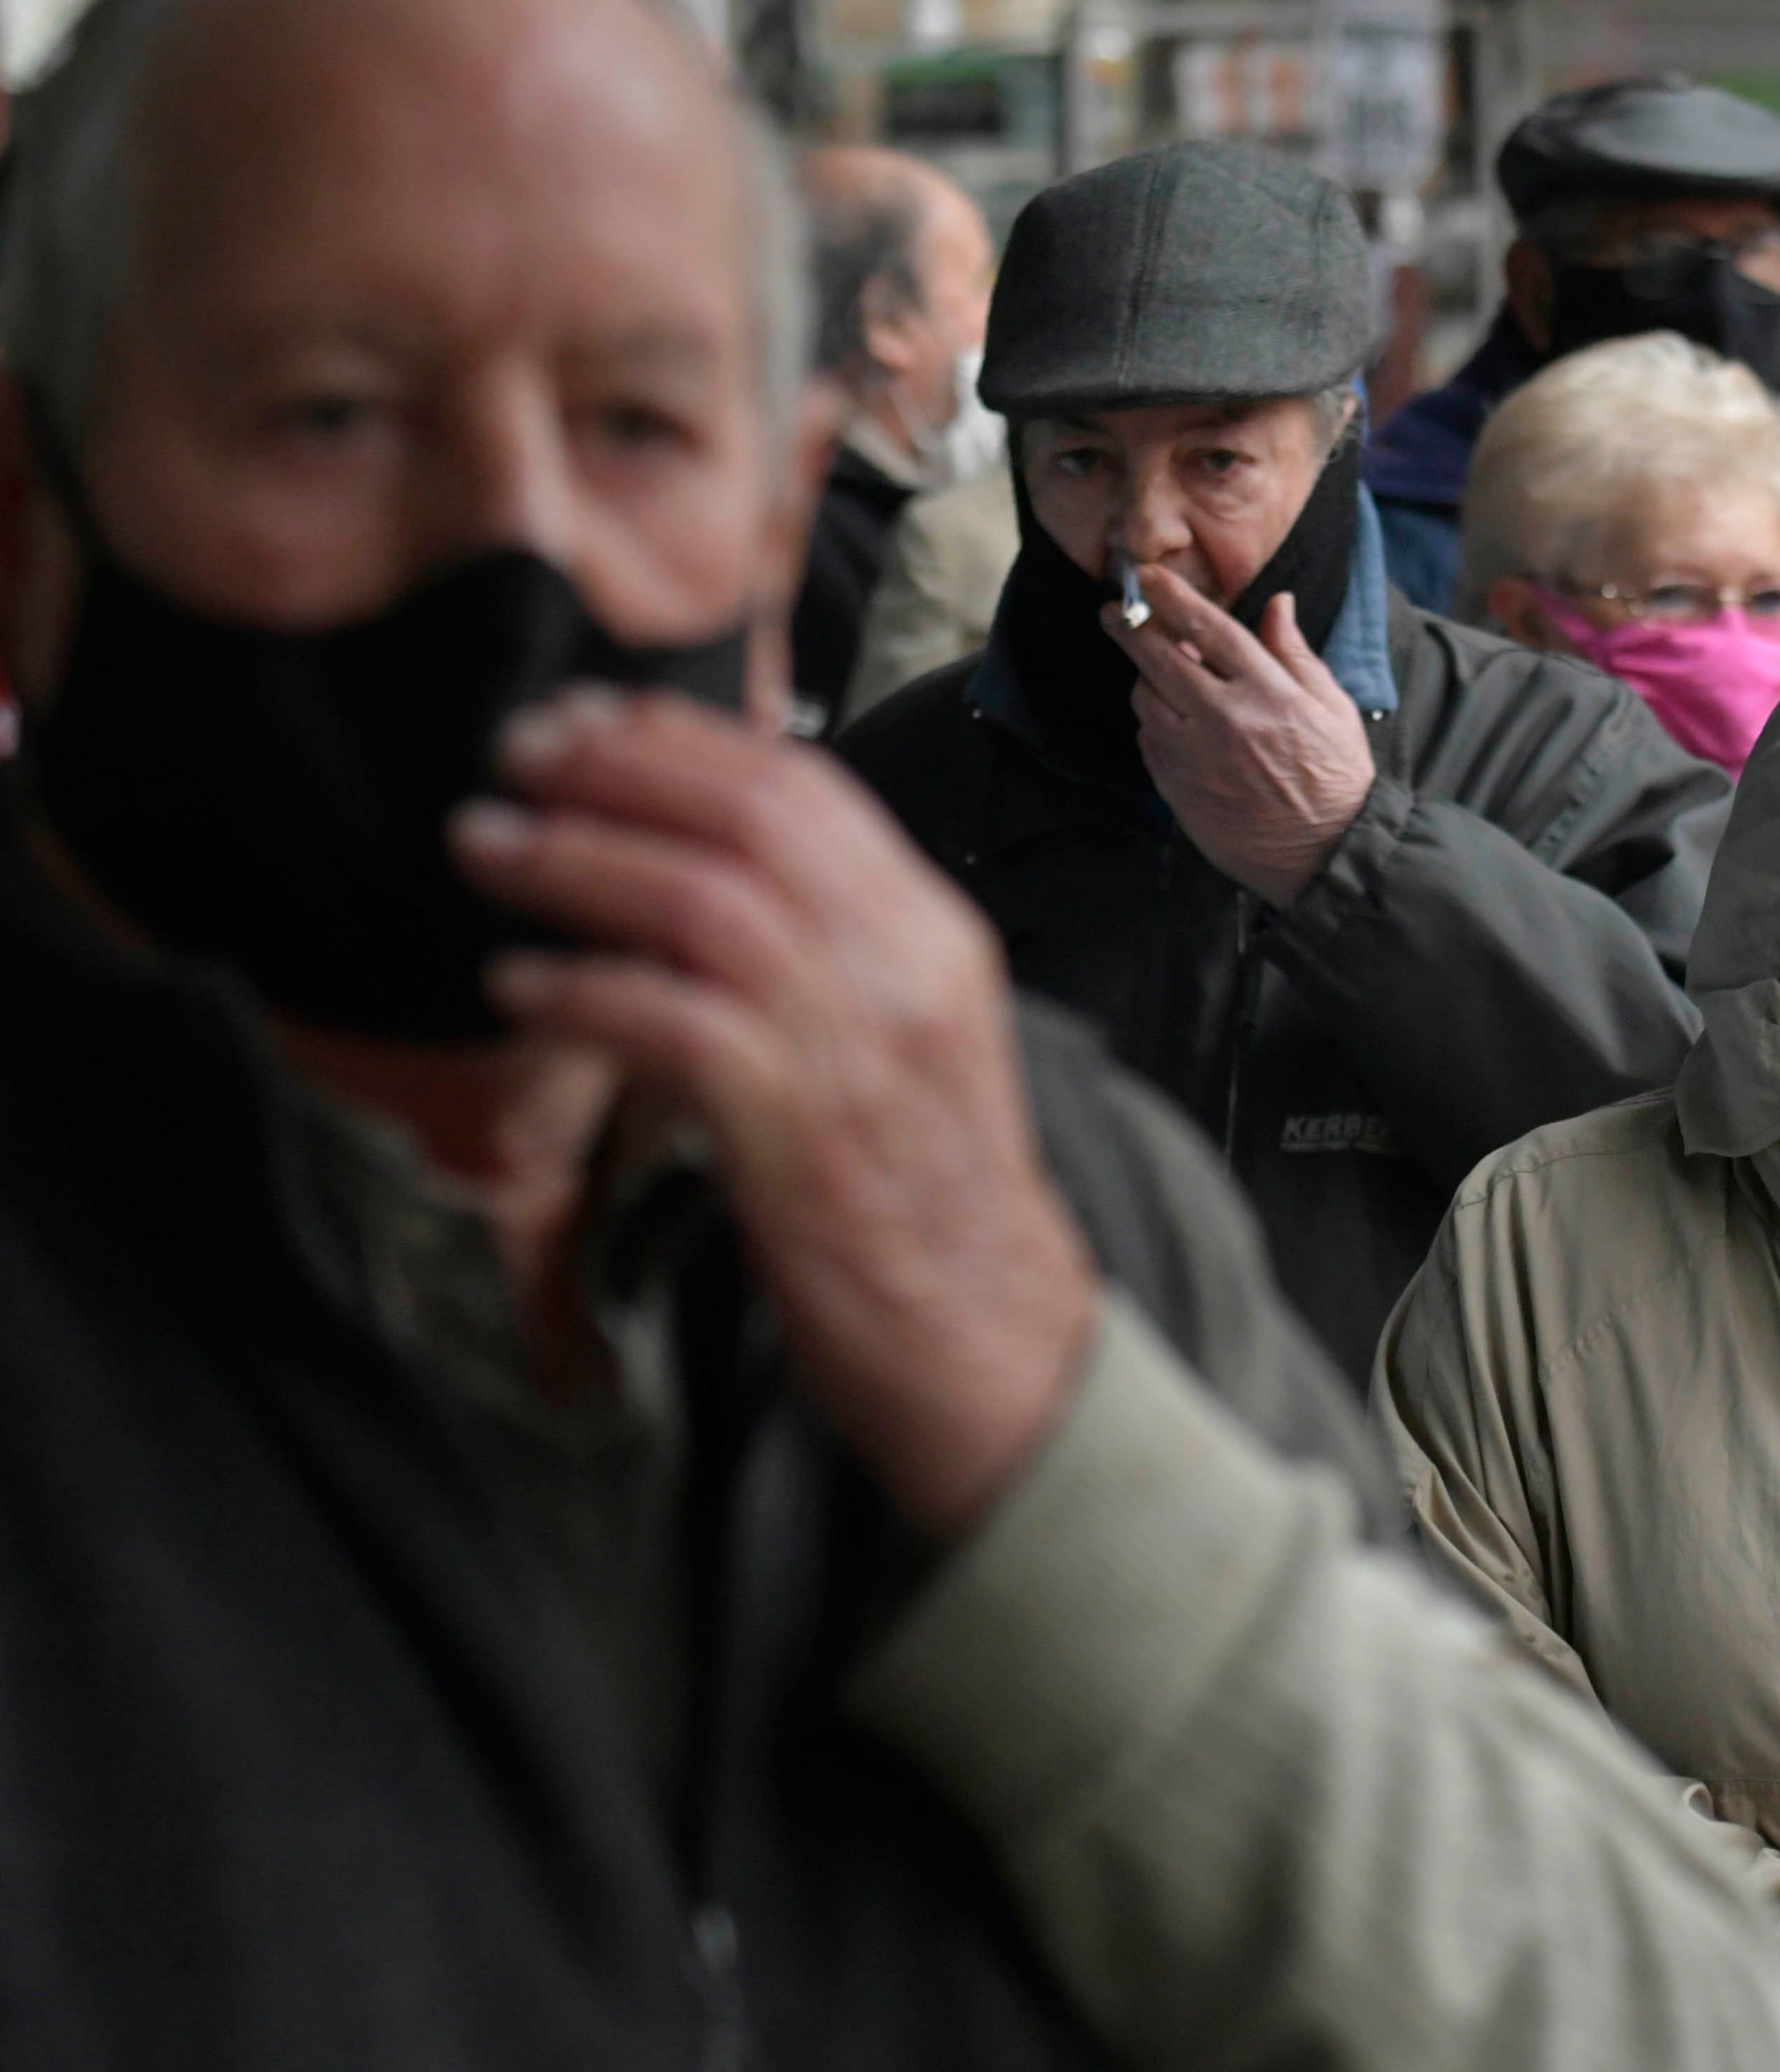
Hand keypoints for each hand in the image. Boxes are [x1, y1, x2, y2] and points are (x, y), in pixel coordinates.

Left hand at [451, 687, 1098, 1539]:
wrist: (988, 1340)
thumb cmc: (925, 1198)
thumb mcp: (905, 1040)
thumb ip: (827, 952)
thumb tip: (692, 876)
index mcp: (934, 936)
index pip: (807, 789)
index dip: (682, 739)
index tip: (589, 720)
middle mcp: (902, 972)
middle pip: (748, 821)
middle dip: (616, 772)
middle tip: (516, 756)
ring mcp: (854, 1049)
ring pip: (699, 902)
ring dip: (573, 863)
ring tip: (487, 849)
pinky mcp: (795, 1131)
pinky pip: (666, 1022)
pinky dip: (580, 990)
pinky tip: (519, 986)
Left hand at [1113, 563, 1375, 907]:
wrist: (1325, 854)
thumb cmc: (1336, 778)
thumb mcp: (1332, 707)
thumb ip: (1296, 653)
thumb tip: (1278, 603)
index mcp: (1268, 693)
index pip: (1208, 629)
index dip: (1172, 597)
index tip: (1148, 577)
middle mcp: (1225, 720)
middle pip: (1160, 658)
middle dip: (1131, 627)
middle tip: (1114, 612)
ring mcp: (1196, 756)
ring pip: (1146, 699)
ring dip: (1146, 680)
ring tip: (1161, 678)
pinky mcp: (1179, 788)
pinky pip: (1148, 741)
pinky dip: (1153, 724)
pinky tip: (1171, 723)